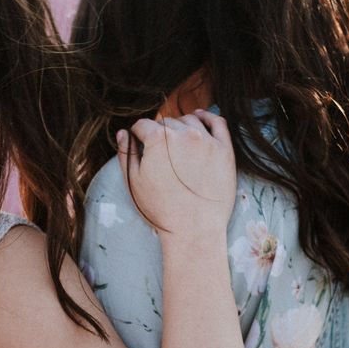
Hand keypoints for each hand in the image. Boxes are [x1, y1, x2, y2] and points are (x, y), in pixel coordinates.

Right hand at [119, 110, 236, 243]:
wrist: (194, 230)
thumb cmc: (161, 210)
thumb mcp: (134, 183)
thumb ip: (126, 154)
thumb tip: (123, 134)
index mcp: (158, 139)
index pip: (142, 125)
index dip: (137, 134)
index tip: (139, 142)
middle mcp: (183, 134)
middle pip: (166, 122)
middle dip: (159, 133)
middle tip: (160, 151)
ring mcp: (207, 140)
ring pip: (189, 120)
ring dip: (181, 126)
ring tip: (178, 140)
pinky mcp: (225, 150)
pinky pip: (217, 122)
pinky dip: (207, 117)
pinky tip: (200, 119)